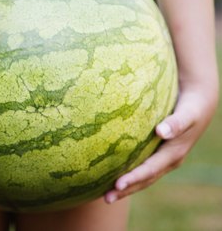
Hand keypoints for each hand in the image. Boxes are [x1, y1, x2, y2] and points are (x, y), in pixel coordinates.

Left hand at [104, 83, 217, 203]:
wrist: (199, 107)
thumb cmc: (190, 108)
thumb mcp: (187, 114)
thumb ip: (176, 123)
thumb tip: (161, 132)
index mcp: (173, 155)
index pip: (149, 170)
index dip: (133, 178)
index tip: (117, 184)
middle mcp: (168, 161)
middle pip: (144, 180)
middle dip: (126, 190)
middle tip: (105, 199)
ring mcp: (163, 160)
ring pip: (143, 177)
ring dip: (126, 187)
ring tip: (106, 195)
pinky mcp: (157, 155)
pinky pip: (142, 168)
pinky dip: (129, 175)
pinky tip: (113, 176)